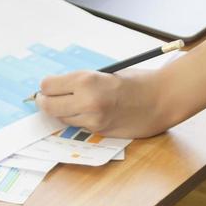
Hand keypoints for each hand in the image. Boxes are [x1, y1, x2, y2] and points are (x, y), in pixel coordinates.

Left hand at [34, 69, 170, 138]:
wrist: (160, 99)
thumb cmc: (136, 81)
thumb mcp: (105, 73)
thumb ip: (82, 81)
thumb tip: (57, 87)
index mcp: (87, 80)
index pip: (48, 86)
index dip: (46, 86)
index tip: (47, 85)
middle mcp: (86, 101)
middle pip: (49, 106)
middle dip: (45, 101)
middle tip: (44, 98)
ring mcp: (92, 120)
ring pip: (62, 119)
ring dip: (61, 112)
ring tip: (68, 103)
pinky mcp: (99, 132)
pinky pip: (79, 126)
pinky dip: (77, 119)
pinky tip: (85, 112)